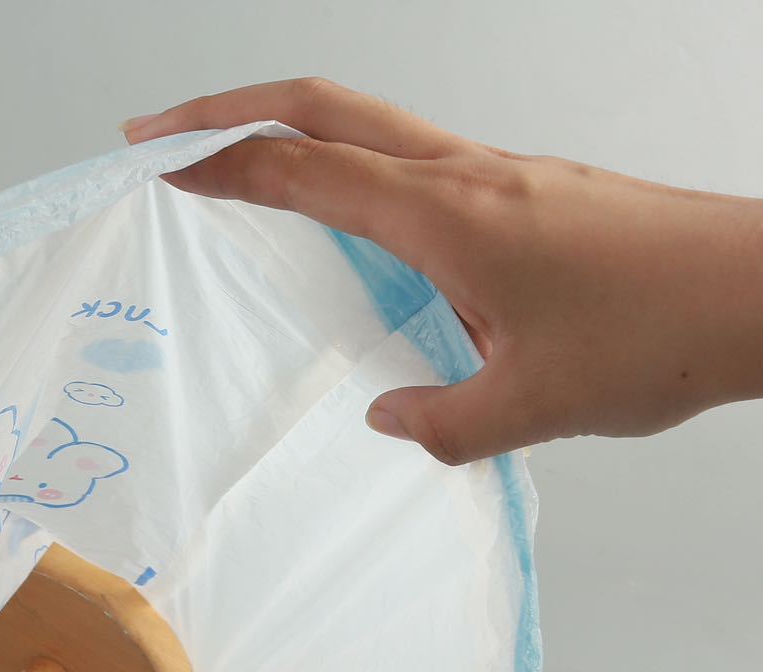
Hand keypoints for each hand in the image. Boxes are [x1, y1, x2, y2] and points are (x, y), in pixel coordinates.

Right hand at [124, 79, 762, 464]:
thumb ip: (437, 421)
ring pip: (370, 121)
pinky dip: (351, 164)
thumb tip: (385, 417)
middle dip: (231, 109)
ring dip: (291, 129)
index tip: (159, 169)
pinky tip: (345, 219)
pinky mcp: (524, 190)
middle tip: (165, 130)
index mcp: (448, 218)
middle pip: (326, 106)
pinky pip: (412, 159)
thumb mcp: (529, 407)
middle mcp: (466, 176)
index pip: (306, 169)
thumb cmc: (657, 337)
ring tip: (235, 163)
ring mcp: (498, 173)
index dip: (221, 164)